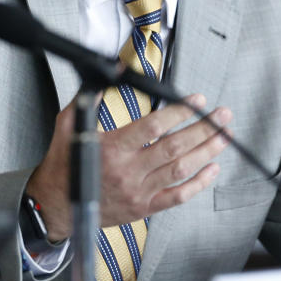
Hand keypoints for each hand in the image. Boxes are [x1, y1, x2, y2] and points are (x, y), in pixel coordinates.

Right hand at [26, 93, 229, 238]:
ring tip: (224, 137)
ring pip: (180, 170)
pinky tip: (212, 169)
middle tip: (222, 116)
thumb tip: (110, 73)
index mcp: (112, 149)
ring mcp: (138, 192)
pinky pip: (176, 197)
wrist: (56, 206)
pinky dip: (198, 184)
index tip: (197, 101)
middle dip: (203, 129)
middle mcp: (128, 171)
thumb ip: (89, 99)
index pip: (153, 127)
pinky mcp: (144, 208)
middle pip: (175, 147)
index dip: (179, 112)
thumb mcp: (68, 125)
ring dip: (206, 152)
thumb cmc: (64, 164)